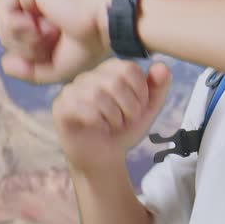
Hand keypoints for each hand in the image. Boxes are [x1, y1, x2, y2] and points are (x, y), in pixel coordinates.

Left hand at [0, 0, 112, 83]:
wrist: (104, 25)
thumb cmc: (87, 45)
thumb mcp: (53, 67)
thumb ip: (27, 71)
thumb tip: (4, 62)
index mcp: (39, 13)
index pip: (13, 39)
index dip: (27, 54)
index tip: (53, 47)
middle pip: (4, 32)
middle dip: (24, 47)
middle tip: (52, 39)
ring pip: (2, 23)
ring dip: (23, 38)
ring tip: (49, 31)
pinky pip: (2, 8)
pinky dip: (17, 25)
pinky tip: (39, 24)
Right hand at [52, 58, 173, 173]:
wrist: (105, 157)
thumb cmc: (123, 129)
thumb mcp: (148, 109)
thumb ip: (158, 87)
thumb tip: (162, 66)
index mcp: (109, 70)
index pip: (129, 68)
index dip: (140, 92)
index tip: (138, 108)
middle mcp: (89, 76)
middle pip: (115, 81)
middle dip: (129, 107)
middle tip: (126, 120)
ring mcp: (72, 90)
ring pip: (98, 94)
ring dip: (114, 117)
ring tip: (113, 125)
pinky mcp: (61, 107)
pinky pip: (83, 108)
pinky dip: (99, 122)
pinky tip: (98, 128)